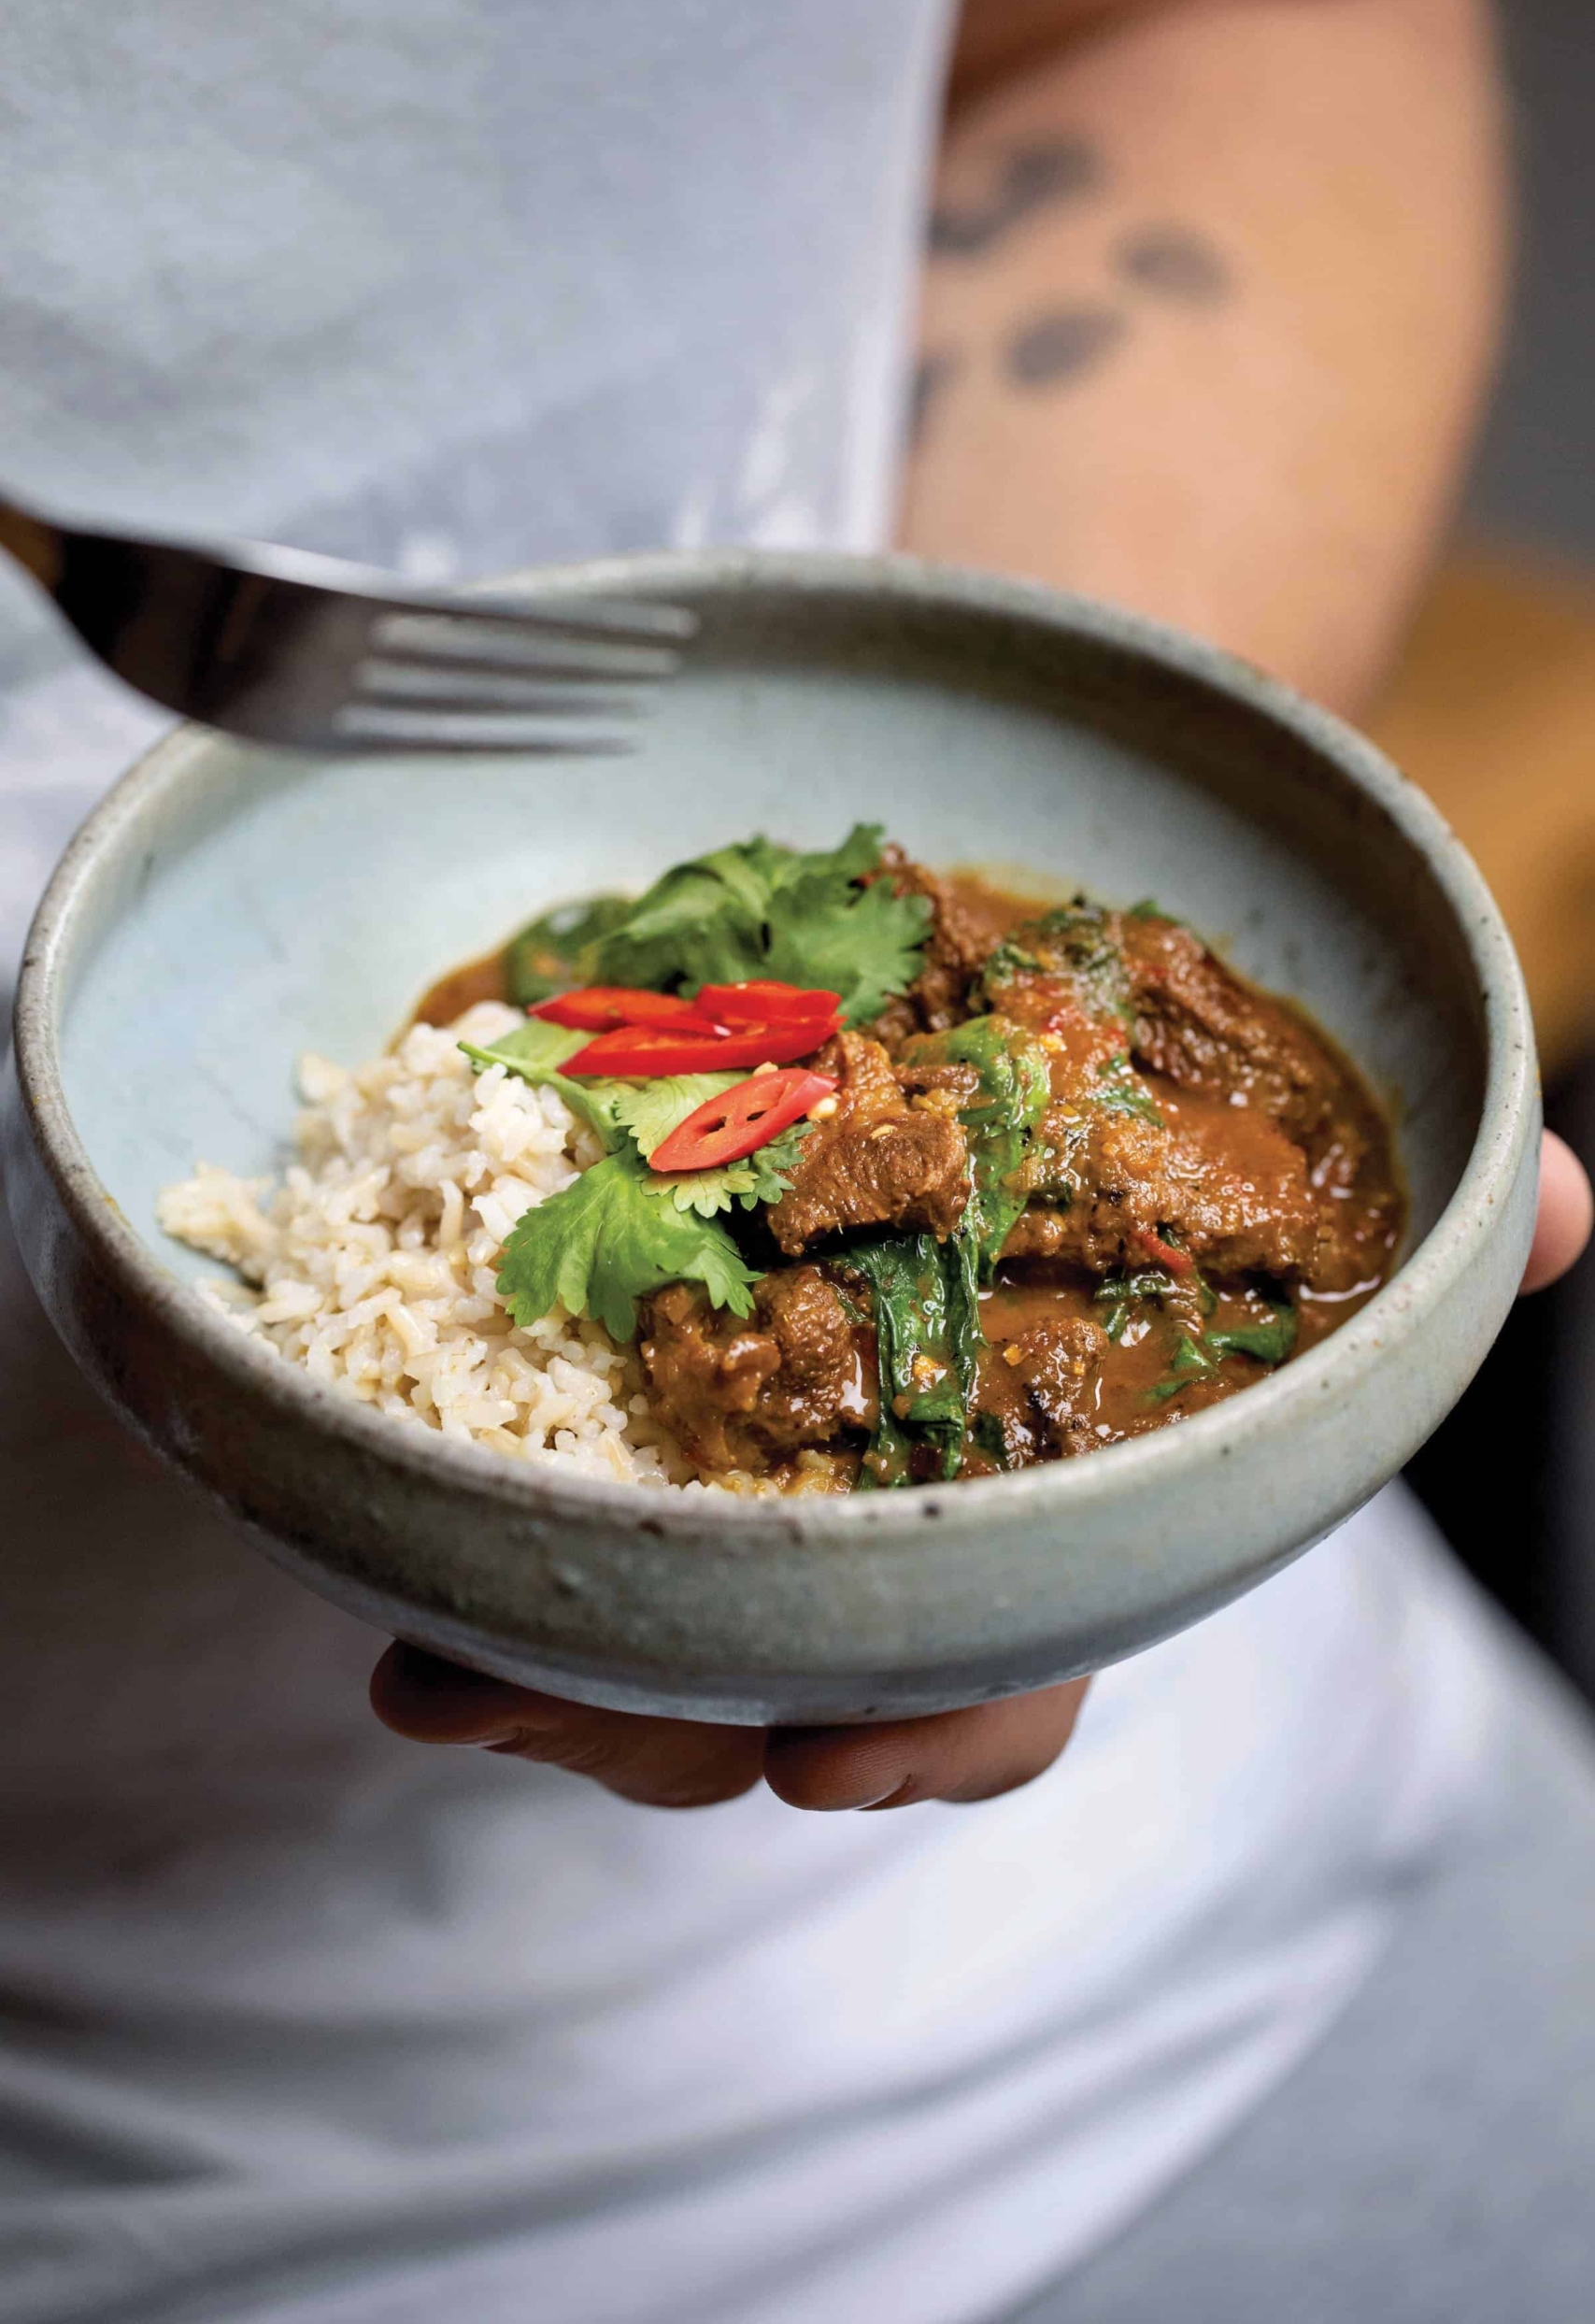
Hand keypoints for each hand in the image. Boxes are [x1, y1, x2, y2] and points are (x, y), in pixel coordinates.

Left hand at [372, 1131, 1590, 1809]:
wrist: (1037, 950)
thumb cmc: (1170, 1084)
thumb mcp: (1291, 1149)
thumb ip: (1403, 1218)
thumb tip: (1549, 1202)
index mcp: (1047, 1495)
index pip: (1019, 1656)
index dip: (945, 1731)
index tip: (848, 1759)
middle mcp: (897, 1493)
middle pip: (789, 1666)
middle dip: (682, 1725)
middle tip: (576, 1728)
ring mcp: (760, 1438)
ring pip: (656, 1606)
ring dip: (546, 1656)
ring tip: (440, 1672)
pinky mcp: (645, 1352)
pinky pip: (556, 1472)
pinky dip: (471, 1523)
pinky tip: (384, 1539)